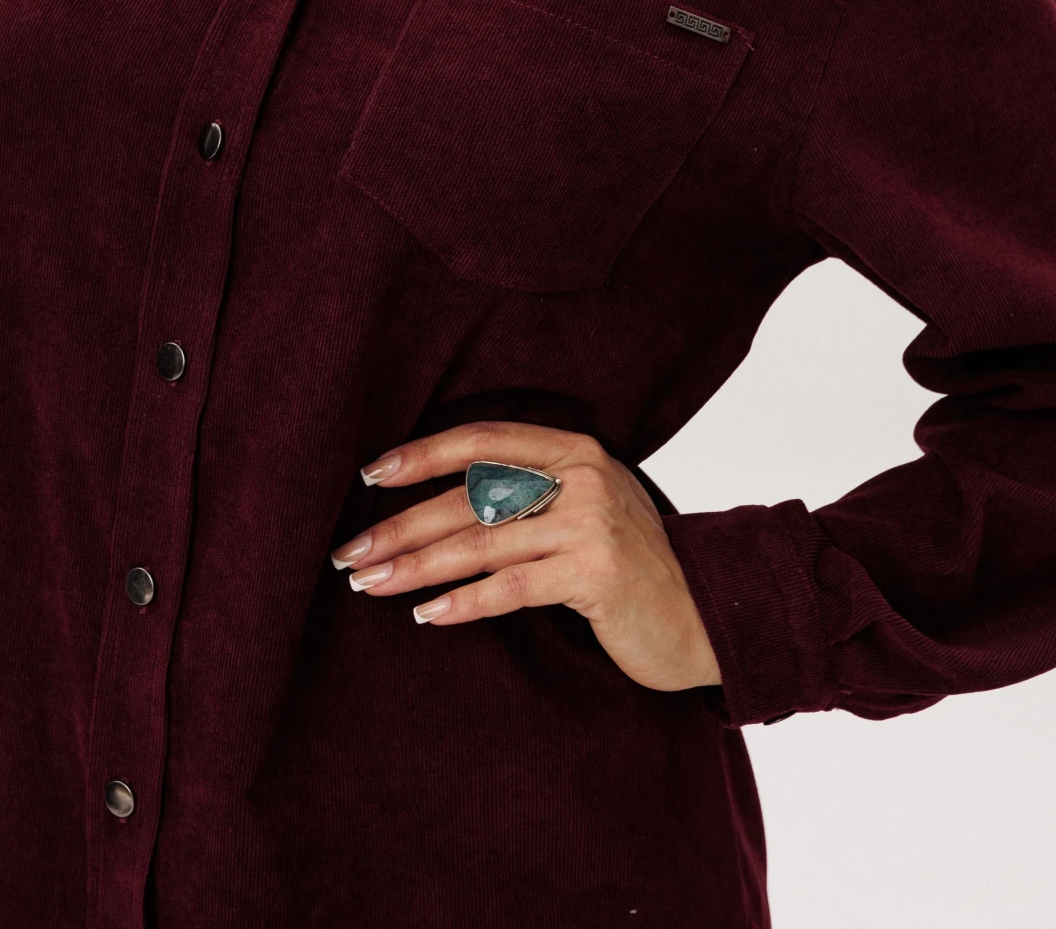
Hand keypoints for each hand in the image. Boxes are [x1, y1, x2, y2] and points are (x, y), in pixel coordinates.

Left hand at [331, 420, 721, 691]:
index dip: (421, 455)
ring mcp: (590, 523)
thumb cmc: (629, 564)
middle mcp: (580, 476)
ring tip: (369, 583)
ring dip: (415, 566)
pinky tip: (426, 614)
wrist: (706, 613)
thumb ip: (529, 493)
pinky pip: (511, 587)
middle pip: (468, 497)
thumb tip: (435, 502)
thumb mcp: (585, 508)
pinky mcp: (596, 574)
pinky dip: (463, 603)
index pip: (480, 440)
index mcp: (572, 449)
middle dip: (400, 525)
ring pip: (479, 543)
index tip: (369, 475)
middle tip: (349, 551)